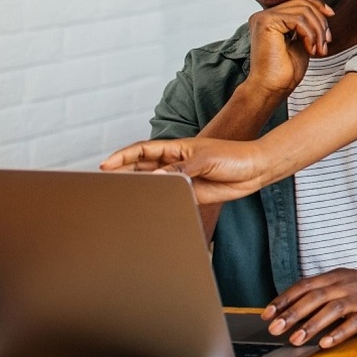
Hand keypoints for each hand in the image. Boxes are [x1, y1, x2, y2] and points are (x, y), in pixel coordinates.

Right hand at [98, 136, 274, 203]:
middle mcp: (175, 163)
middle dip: (121, 173)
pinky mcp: (189, 192)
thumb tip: (155, 178)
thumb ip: (180, 170)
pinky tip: (142, 207)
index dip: (122, 157)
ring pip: (151, 183)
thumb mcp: (205, 160)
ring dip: (136, 188)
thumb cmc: (234, 156)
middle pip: (140, 167)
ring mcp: (180, 178)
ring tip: (116, 196)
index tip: (105, 164)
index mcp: (176, 148)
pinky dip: (154, 201)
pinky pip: (166, 197)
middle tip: (102, 182)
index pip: (142, 150)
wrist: (255, 170)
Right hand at [245, 0, 332, 96]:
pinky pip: (298, 20)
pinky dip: (310, 35)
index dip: (318, 6)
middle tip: (326, 43)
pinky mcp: (266, 23)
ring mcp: (263, 17)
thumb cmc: (285, 71)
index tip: (331, 16)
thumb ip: (307, 26)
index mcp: (271, 18)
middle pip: (303, 4)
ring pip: (303, 11)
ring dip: (317, 31)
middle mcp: (264, 15)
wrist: (272, 89)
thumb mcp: (302, 42)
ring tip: (319, 49)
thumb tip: (324, 11)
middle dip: (320, 22)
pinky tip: (311, 50)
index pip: (298, 1)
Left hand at [262, 268, 356, 347]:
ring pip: (330, 310)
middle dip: (291, 313)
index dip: (284, 299)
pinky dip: (337, 333)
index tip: (267, 313)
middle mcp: (346, 284)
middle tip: (274, 328)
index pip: (304, 285)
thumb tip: (299, 308)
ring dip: (310, 325)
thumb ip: (328, 291)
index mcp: (338, 276)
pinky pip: (353, 323)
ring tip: (295, 339)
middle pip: (313, 297)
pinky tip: (326, 342)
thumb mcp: (351, 282)